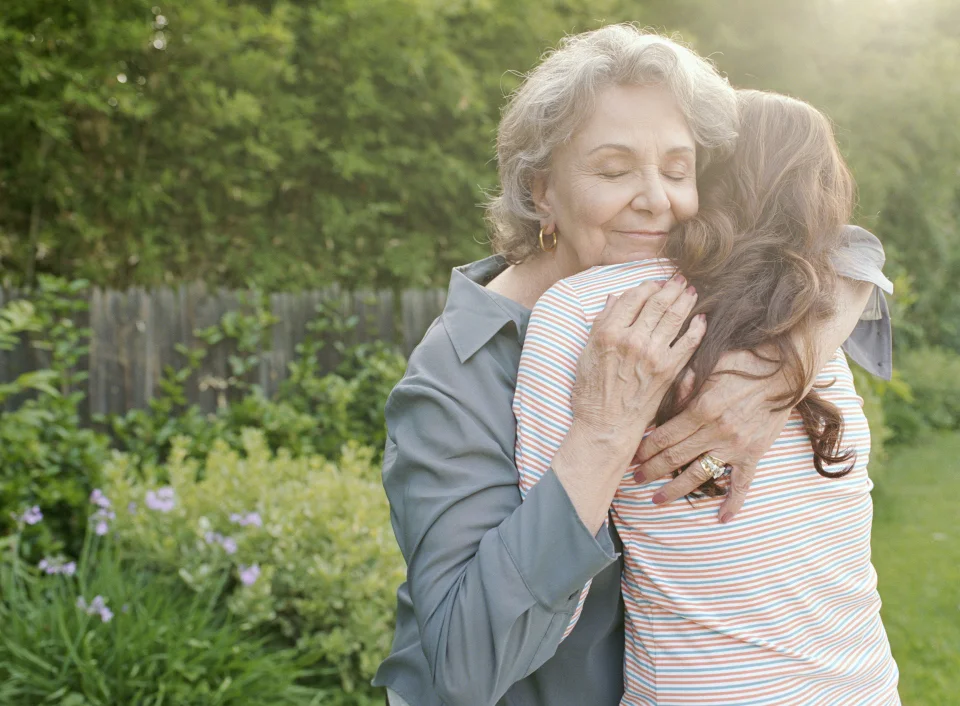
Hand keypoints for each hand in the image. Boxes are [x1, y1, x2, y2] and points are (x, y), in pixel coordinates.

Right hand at [568, 274, 705, 465]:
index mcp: (609, 333)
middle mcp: (632, 340)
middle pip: (657, 302)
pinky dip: (697, 328)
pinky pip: (688, 343)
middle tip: (680, 279)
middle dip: (671, 286)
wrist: (606, 426)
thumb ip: (601, 323)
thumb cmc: (591, 392)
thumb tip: (614, 298)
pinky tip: (701, 319)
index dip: (646, 286)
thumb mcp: (586, 353)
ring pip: (675, 317)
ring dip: (686, 300)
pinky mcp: (668, 370)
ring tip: (692, 291)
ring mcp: (653, 354)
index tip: (654, 283)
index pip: (632, 297)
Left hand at [632, 349, 791, 522]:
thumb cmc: (742, 361)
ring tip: (657, 500)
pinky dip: (734, 502)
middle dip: (651, 470)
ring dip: (675, 489)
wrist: (784, 369)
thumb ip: (683, 385)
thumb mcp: (707, 365)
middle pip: (675, 457)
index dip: (645, 448)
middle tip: (634, 479)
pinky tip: (723, 518)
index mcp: (701, 409)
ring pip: (699, 474)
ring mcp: (735, 446)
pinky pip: (743, 484)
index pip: (664, 436)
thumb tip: (660, 403)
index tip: (632, 456)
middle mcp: (716, 432)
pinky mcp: (754, 454)